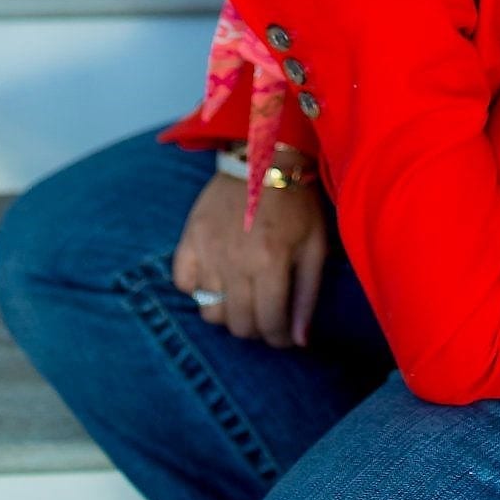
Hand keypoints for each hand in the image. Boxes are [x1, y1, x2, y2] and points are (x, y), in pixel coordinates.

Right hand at [172, 173, 328, 348]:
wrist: (264, 159)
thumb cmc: (297, 203)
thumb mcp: (315, 245)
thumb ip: (308, 295)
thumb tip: (300, 340)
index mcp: (271, 263)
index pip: (270, 324)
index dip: (280, 339)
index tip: (285, 335)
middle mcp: (235, 262)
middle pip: (239, 325)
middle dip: (257, 328)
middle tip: (267, 314)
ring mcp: (208, 251)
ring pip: (209, 312)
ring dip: (229, 313)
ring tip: (244, 297)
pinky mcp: (189, 239)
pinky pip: (184, 284)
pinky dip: (199, 289)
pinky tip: (218, 277)